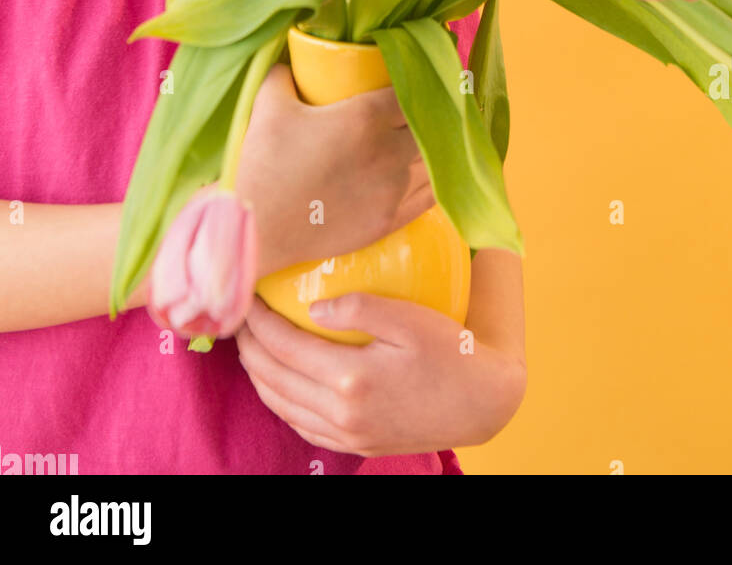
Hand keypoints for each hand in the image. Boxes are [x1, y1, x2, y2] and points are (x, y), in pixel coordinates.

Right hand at [235, 64, 433, 277]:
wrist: (257, 229)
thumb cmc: (263, 164)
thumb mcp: (269, 106)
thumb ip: (284, 74)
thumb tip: (290, 61)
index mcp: (365, 117)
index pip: (412, 92)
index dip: (417, 85)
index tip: (413, 83)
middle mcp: (388, 151)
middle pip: (428, 126)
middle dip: (424, 117)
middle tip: (415, 113)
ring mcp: (393, 188)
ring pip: (433, 160)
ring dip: (429, 149)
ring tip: (422, 142)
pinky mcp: (390, 219)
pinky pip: (429, 195)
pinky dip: (432, 181)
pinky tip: (428, 174)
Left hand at [235, 293, 526, 456]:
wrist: (483, 403)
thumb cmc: (452, 352)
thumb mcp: (410, 317)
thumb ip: (359, 306)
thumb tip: (313, 307)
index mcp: (351, 378)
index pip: (284, 346)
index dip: (258, 320)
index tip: (247, 295)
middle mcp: (343, 413)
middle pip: (274, 379)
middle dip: (249, 347)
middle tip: (239, 317)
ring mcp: (349, 434)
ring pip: (282, 406)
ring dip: (259, 376)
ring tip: (252, 347)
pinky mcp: (358, 445)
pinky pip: (303, 426)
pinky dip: (281, 403)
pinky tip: (281, 383)